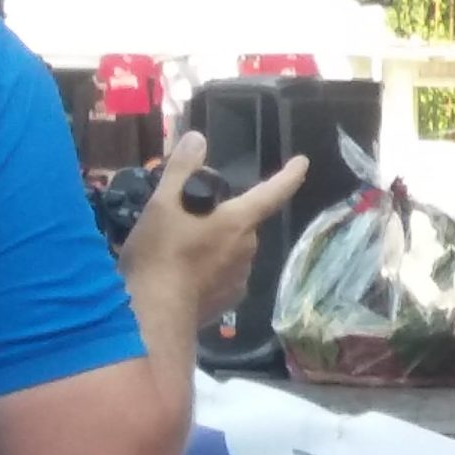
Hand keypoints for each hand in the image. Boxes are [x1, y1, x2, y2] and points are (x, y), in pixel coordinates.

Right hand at [120, 133, 308, 328]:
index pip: (273, 192)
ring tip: (177, 251)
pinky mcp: (228, 301)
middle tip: (186, 220)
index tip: (302, 163)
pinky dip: (207, 273)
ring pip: (231, 251)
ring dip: (213, 247)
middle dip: (222, 219)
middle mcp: (248, 248)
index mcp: (239, 221)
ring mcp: (240, 277)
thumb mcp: (162, 204)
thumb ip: (181, 170)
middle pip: (242, 223)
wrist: (152, 315)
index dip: (288, 175)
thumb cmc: (160, 254)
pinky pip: (222, 277)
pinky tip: (182, 276)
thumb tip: (197, 139)